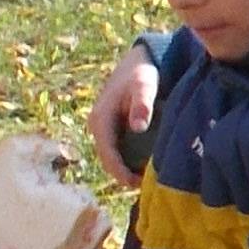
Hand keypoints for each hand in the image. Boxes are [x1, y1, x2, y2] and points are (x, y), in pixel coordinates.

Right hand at [88, 49, 159, 183]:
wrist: (139, 60)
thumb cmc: (142, 72)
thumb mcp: (144, 85)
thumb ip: (142, 104)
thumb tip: (138, 127)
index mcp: (100, 119)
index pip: (107, 155)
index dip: (120, 173)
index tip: (137, 184)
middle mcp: (98, 126)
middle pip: (109, 160)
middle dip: (125, 176)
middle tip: (148, 187)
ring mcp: (104, 129)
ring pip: (114, 158)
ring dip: (128, 171)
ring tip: (150, 181)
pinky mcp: (113, 130)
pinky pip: (119, 151)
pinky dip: (131, 161)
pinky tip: (148, 167)